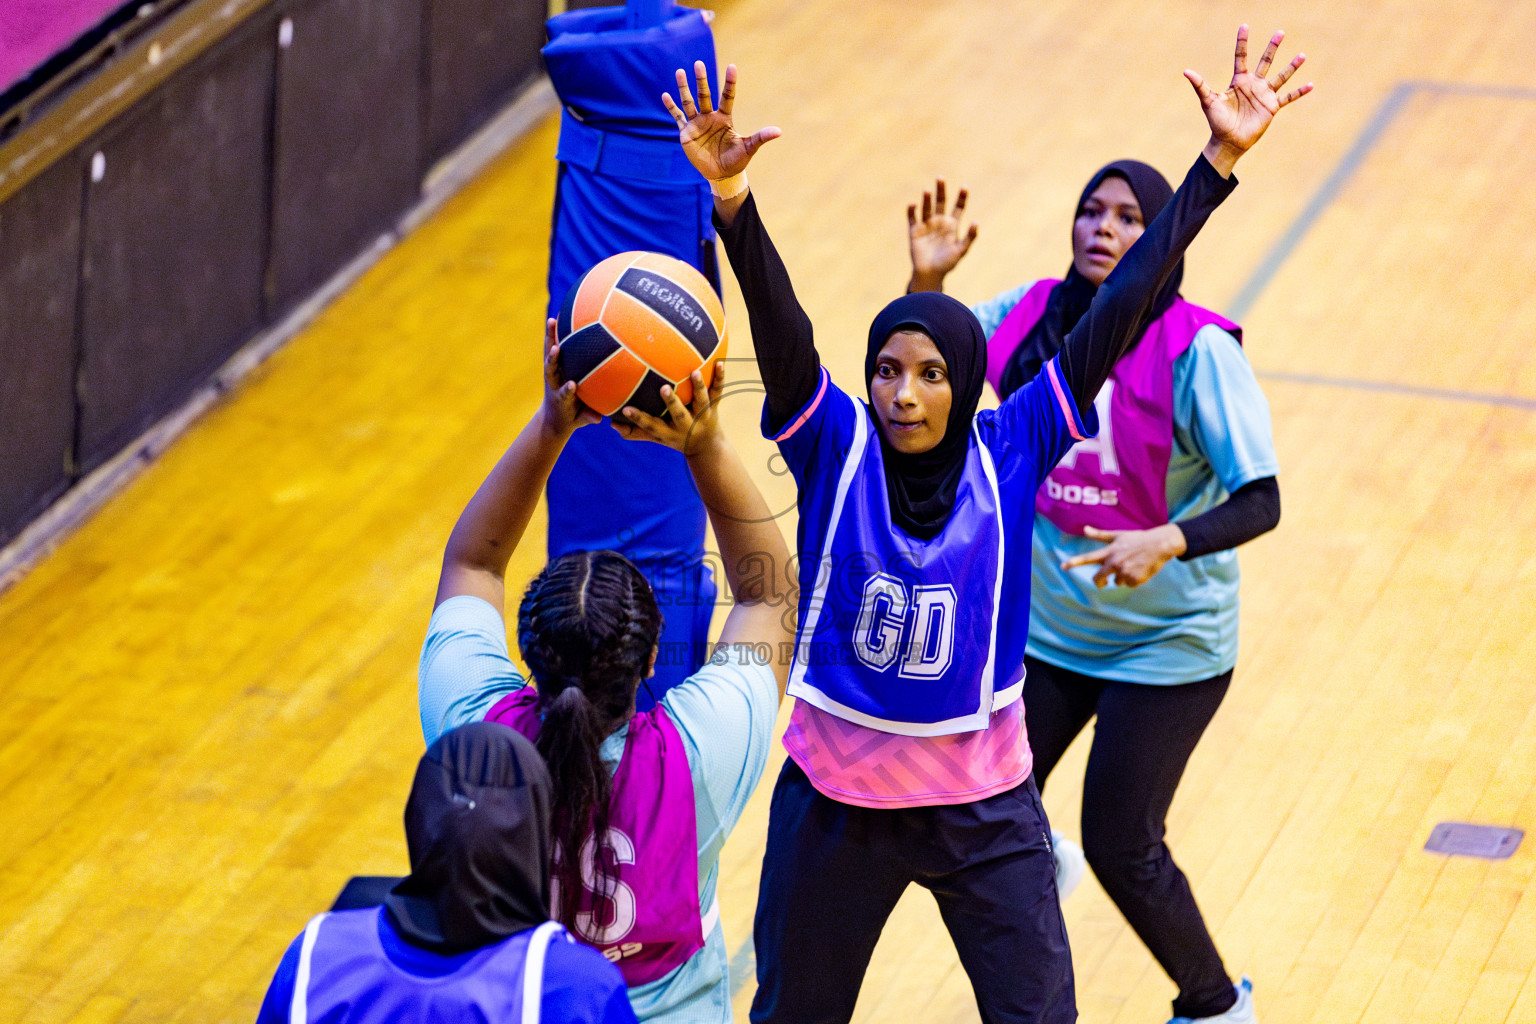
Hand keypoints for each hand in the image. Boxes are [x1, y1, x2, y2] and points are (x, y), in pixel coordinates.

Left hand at [539, 318, 599, 437]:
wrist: (553, 416)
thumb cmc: (572, 417)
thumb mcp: (580, 420)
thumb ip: (588, 417)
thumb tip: (599, 419)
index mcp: (562, 398)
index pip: (564, 393)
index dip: (567, 389)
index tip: (572, 385)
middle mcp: (554, 383)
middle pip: (551, 369)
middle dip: (552, 359)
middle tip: (555, 348)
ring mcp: (551, 373)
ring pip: (549, 354)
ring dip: (550, 338)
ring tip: (552, 320)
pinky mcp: (551, 365)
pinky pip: (553, 346)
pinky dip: (554, 333)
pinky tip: (558, 316)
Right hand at [617, 363, 726, 454]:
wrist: (706, 447)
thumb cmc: (673, 437)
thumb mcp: (654, 437)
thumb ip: (633, 431)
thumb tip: (610, 423)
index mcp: (670, 433)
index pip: (652, 426)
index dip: (639, 419)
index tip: (625, 409)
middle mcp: (687, 426)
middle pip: (679, 415)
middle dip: (672, 403)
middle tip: (663, 388)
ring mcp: (702, 416)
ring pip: (702, 402)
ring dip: (698, 388)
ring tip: (694, 372)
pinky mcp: (714, 407)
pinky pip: (718, 391)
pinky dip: (720, 377)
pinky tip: (720, 362)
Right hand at [662, 62, 780, 182]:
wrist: (721, 175)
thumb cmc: (736, 161)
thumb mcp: (749, 148)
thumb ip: (760, 138)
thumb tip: (779, 131)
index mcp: (725, 118)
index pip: (727, 97)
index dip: (730, 83)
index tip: (732, 66)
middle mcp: (710, 117)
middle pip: (704, 95)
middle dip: (701, 80)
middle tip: (698, 64)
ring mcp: (697, 124)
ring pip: (689, 102)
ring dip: (684, 88)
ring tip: (680, 71)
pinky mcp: (686, 133)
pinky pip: (678, 117)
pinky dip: (671, 107)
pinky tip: (665, 95)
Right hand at [907, 179, 977, 290]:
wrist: (929, 274)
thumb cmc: (947, 264)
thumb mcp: (961, 250)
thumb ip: (969, 237)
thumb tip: (977, 222)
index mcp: (952, 225)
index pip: (958, 207)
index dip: (961, 197)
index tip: (964, 187)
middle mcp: (939, 222)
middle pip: (940, 202)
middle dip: (941, 191)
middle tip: (940, 178)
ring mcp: (926, 225)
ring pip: (926, 208)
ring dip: (927, 199)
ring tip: (927, 191)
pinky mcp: (915, 231)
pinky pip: (912, 218)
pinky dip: (912, 211)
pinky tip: (913, 204)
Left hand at [1060, 523, 1185, 587]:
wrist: (1159, 544)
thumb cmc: (1137, 539)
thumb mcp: (1118, 535)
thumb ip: (1100, 535)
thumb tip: (1084, 529)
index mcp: (1109, 552)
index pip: (1088, 558)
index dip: (1074, 562)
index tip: (1062, 566)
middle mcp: (1114, 562)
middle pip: (1098, 579)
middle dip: (1100, 582)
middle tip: (1104, 581)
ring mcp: (1124, 572)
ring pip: (1117, 582)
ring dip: (1123, 577)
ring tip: (1133, 564)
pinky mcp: (1135, 580)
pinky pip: (1130, 584)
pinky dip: (1134, 579)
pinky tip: (1140, 569)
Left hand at [1185, 25, 1311, 174]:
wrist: (1229, 141)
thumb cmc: (1217, 122)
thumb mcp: (1208, 101)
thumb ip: (1200, 86)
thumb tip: (1186, 71)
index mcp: (1238, 81)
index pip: (1241, 57)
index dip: (1242, 42)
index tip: (1245, 26)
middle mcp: (1253, 85)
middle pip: (1265, 61)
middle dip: (1272, 47)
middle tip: (1280, 32)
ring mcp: (1264, 95)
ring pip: (1281, 77)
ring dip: (1292, 67)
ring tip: (1302, 55)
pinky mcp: (1272, 107)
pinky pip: (1288, 98)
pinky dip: (1299, 92)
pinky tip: (1311, 84)